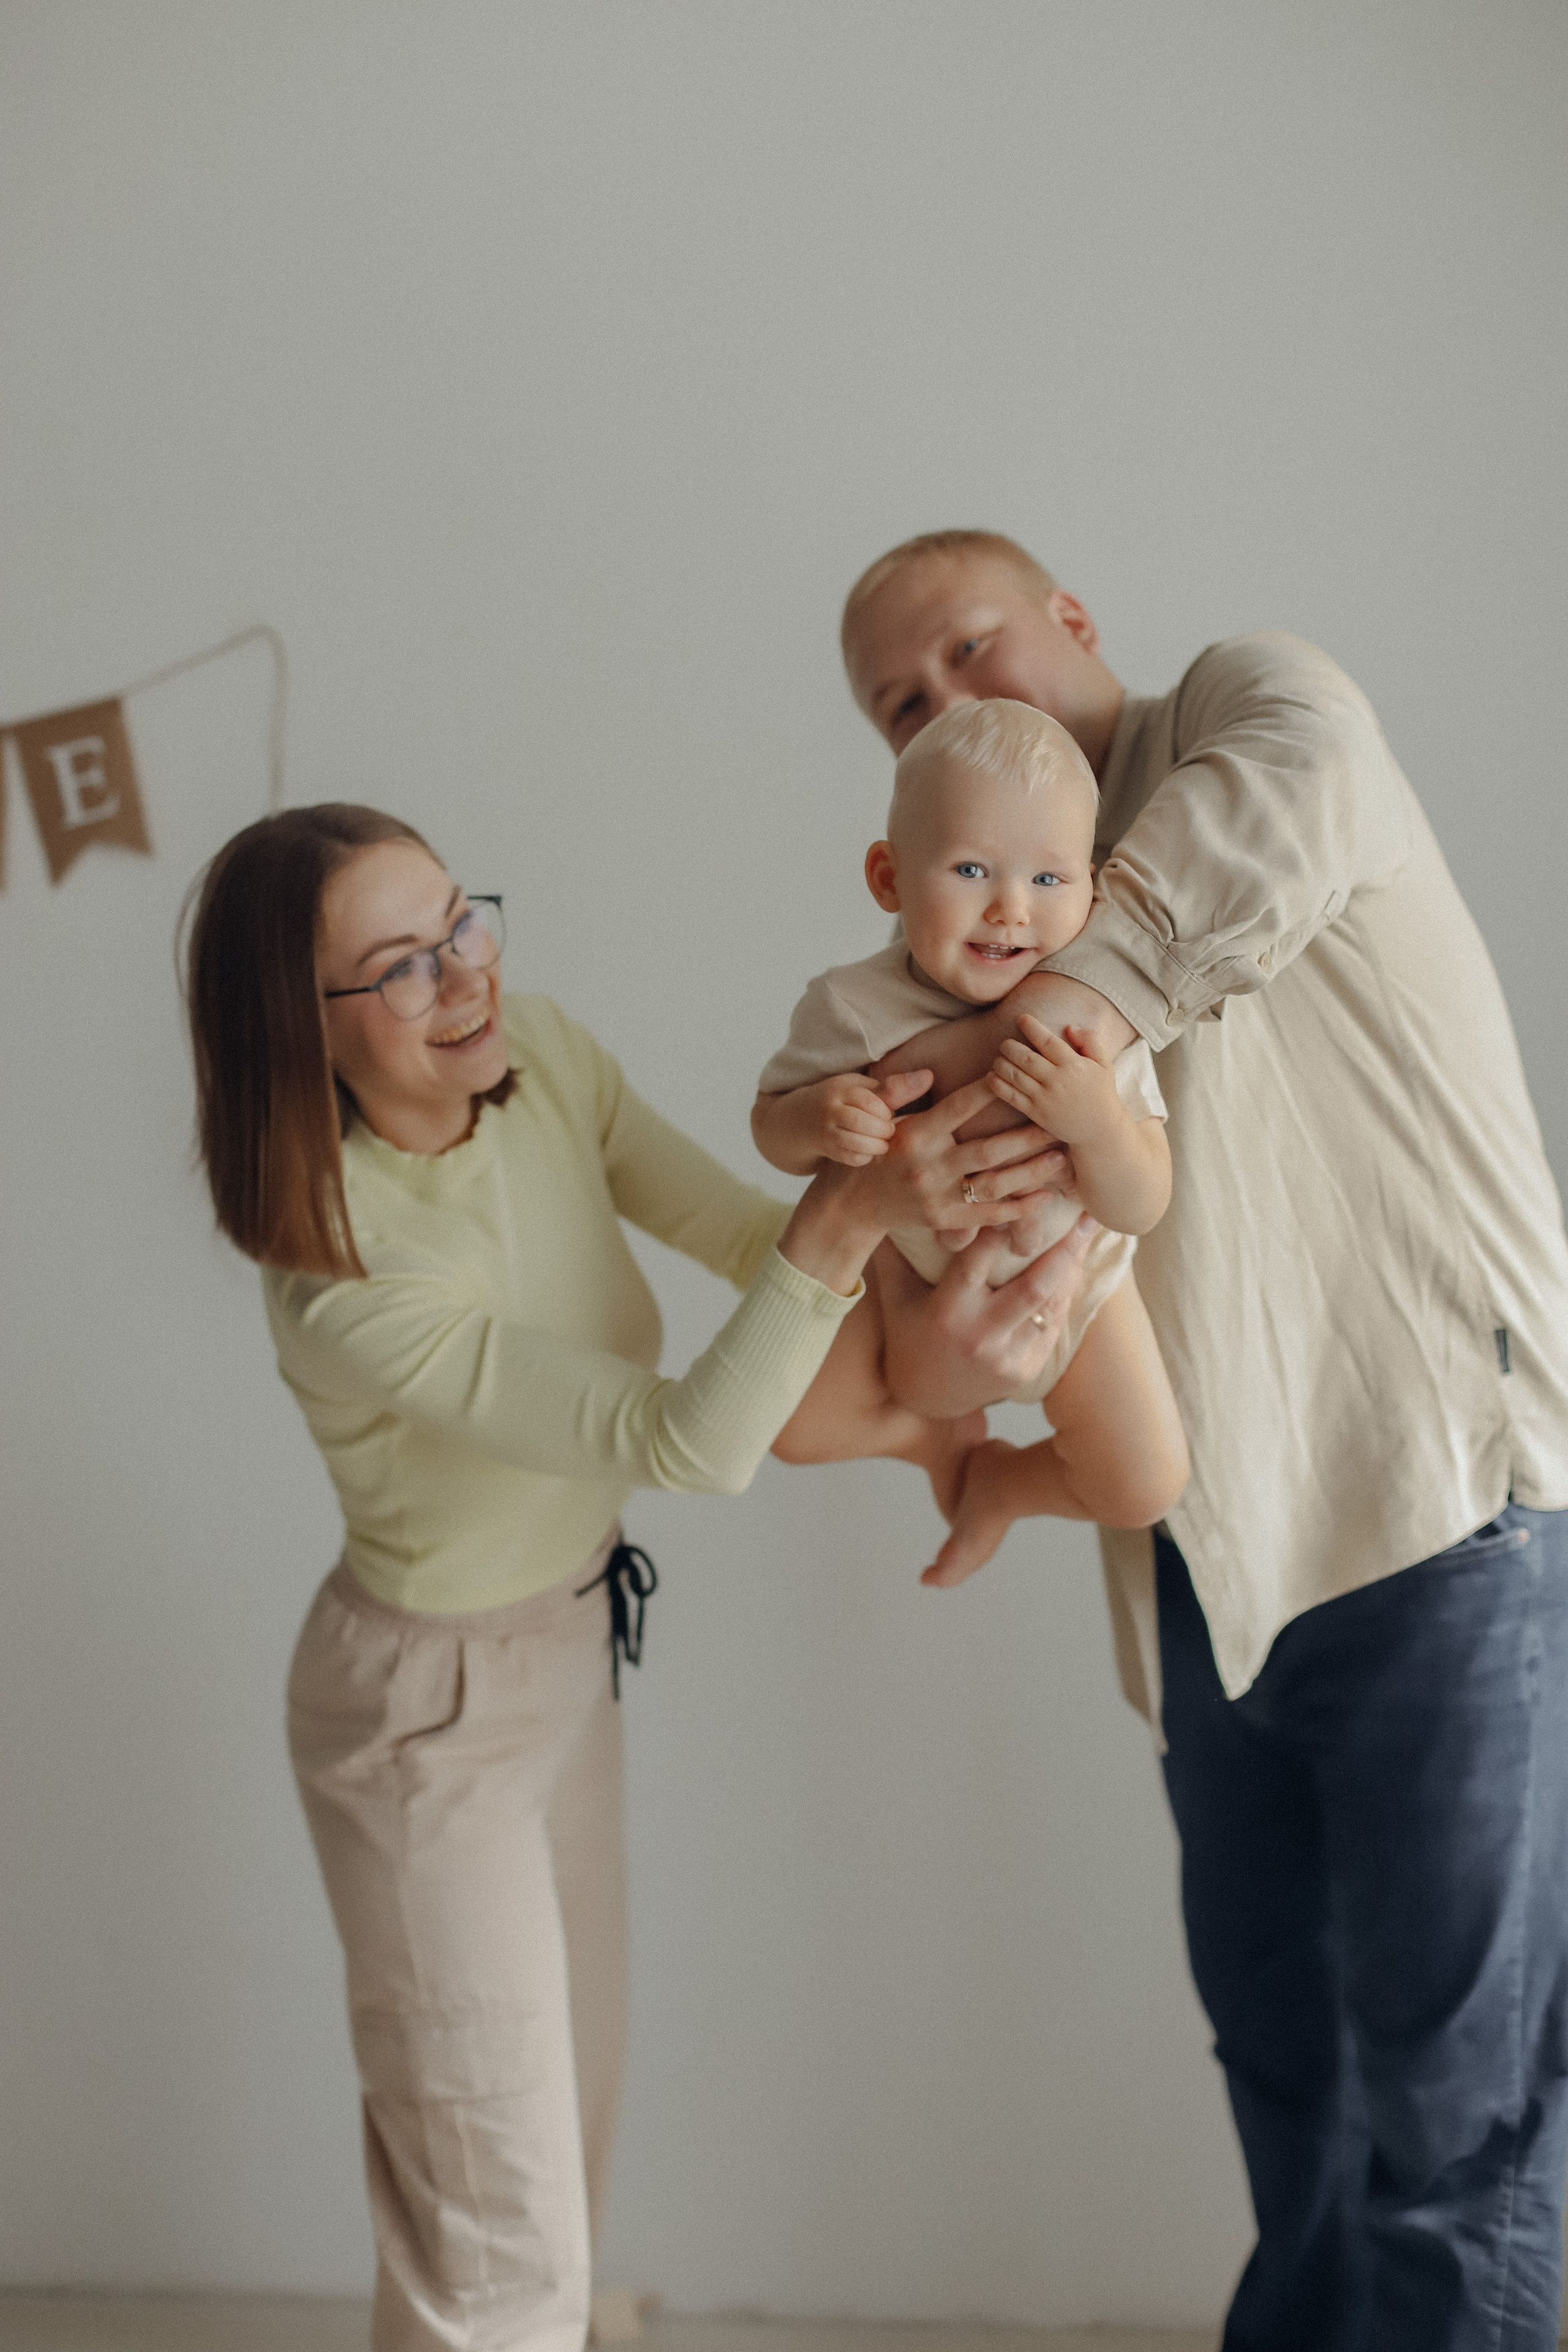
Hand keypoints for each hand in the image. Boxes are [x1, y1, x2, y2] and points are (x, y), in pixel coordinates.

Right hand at [807, 1071, 910, 1166]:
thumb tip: (929, 1076)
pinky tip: (868, 1152)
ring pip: (858, 1142)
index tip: (888, 1115)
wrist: (797, 1122)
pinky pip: (852, 1157)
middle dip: (884, 1130)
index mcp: (842, 1088)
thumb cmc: (842, 1102)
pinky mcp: (826, 1150)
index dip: (886, 1112)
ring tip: (882, 1143)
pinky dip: (865, 1157)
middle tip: (888, 1132)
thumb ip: (895, 1087)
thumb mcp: (862, 1089)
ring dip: (877, 1146)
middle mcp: (831, 1109)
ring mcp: (826, 1131)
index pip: (872, 1101)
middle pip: (866, 1123)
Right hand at [858, 1075, 1070, 1238]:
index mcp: (916, 1135)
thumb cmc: (880, 1151)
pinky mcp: (944, 1220)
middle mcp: (928, 1166)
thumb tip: (929, 1072)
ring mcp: (937, 1197)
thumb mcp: (884, 1119)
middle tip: (1057, 1123)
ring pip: (993, 1185)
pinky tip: (1045, 1197)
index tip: (1018, 1075)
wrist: (858, 1202)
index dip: (989, 1091)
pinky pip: (988, 1215)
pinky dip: (1018, 1209)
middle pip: (987, 1151)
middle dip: (1026, 1137)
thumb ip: (902, 1093)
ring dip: (1030, 1173)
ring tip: (1060, 1158)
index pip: (958, 1109)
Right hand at [875, 1214, 1097, 1417]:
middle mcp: (981, 1335)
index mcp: (948, 1312)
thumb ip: (895, 1252)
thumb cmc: (909, 1334)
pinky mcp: (1026, 1369)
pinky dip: (1064, 1295)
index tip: (1022, 1196)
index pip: (979, 1259)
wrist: (927, 1397)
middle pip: (1035, 1285)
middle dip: (1065, 1249)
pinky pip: (1052, 1325)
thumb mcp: (896, 1295)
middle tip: (1087, 1216)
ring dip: (1073, 1268)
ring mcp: (1008, 1356)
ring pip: (1052, 1305)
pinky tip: (1074, 1269)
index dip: (1001, 1225)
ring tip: (1088, 1235)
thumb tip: (889, 1201)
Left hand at [989, 1016, 1122, 1148]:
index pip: (1048, 1042)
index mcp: (1074, 1066)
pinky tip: (991, 1077)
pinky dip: (998, 1086)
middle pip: (1026, 1058)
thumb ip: (1091, 1040)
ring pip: (1016, 1076)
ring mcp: (1045, 1098)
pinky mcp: (1036, 1114)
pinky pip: (1012, 1097)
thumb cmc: (1101, 1093)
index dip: (1032, 1028)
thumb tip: (1070, 1027)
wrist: (1100, 1131)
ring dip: (1001, 1064)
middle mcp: (1058, 1081)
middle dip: (1010, 1047)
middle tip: (1005, 1043)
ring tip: (998, 1058)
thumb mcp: (1105, 1064)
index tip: (1022, 1018)